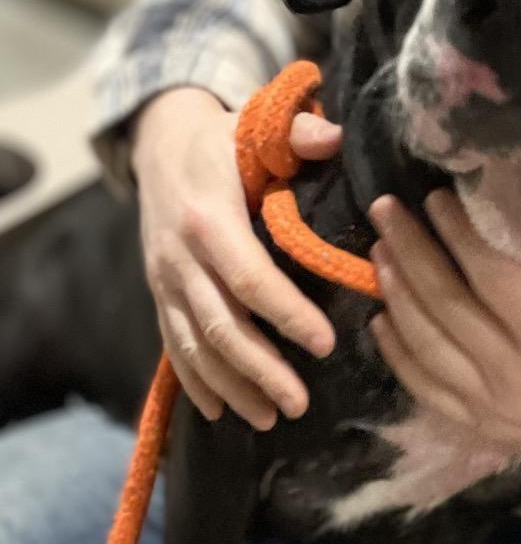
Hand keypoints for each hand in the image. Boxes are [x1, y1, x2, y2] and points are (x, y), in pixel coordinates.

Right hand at [131, 87, 340, 428]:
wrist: (161, 142)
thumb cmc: (225, 138)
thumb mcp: (259, 125)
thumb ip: (299, 132)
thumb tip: (337, 139)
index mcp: (210, 216)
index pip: (249, 276)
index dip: (286, 313)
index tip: (324, 345)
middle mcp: (180, 255)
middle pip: (219, 324)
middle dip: (259, 370)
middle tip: (299, 405)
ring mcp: (165, 278)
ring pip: (193, 345)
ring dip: (231, 386)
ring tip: (271, 418)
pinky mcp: (160, 291)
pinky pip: (173, 343)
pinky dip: (195, 380)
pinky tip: (221, 411)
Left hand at [368, 191, 520, 502]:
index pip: (495, 280)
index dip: (461, 237)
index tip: (436, 198)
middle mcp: (515, 376)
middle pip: (447, 305)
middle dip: (411, 252)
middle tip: (386, 209)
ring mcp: (489, 406)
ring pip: (426, 345)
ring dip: (396, 294)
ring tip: (378, 250)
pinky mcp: (475, 426)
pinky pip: (422, 386)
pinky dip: (395, 351)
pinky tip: (380, 316)